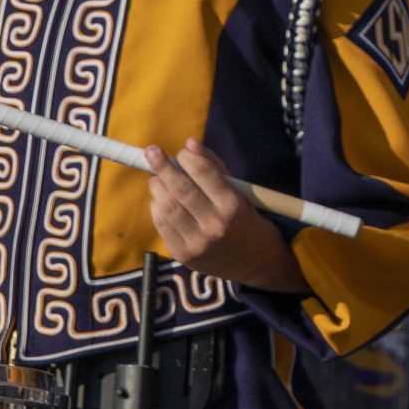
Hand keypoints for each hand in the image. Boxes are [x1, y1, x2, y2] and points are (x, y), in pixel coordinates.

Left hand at [145, 139, 308, 290]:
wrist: (257, 265)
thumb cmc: (249, 221)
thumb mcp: (242, 193)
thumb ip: (215, 168)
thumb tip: (189, 144)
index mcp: (233, 206)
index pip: (204, 173)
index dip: (188, 158)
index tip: (181, 151)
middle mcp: (215, 225)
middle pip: (181, 189)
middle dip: (163, 166)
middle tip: (151, 152)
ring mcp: (197, 243)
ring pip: (167, 207)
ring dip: (158, 187)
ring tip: (157, 179)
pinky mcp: (183, 255)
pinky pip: (162, 225)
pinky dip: (157, 208)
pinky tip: (161, 200)